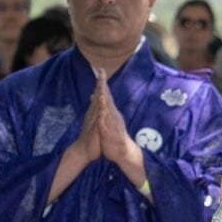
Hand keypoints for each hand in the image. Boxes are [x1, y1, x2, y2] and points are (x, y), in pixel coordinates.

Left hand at [89, 70, 146, 184]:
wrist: (123, 151)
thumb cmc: (114, 135)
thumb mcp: (107, 119)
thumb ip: (104, 106)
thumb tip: (99, 95)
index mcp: (112, 112)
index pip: (107, 95)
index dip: (103, 83)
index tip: (100, 70)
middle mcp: (114, 116)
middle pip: (109, 100)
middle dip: (105, 89)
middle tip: (101, 76)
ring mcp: (114, 126)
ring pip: (109, 113)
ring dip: (105, 104)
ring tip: (101, 94)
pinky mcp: (112, 137)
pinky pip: (107, 130)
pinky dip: (104, 124)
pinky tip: (101, 119)